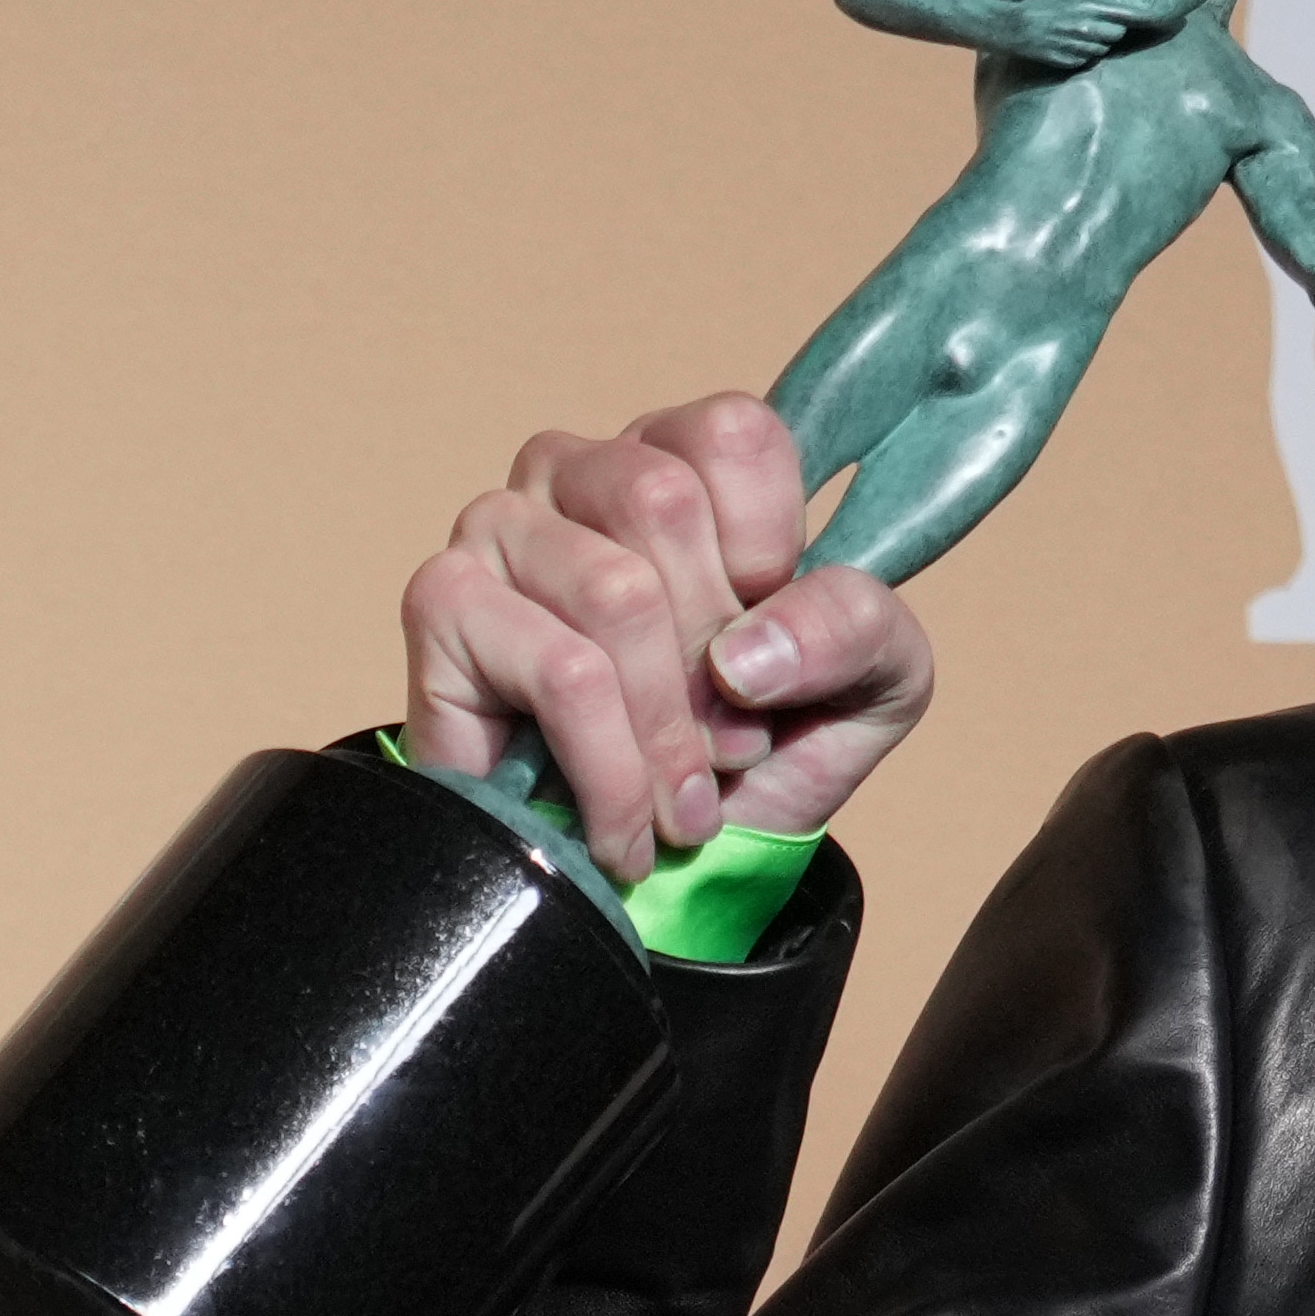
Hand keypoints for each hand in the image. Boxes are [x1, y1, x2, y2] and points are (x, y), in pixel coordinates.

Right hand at [404, 398, 940, 877]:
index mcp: (679, 460)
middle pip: (662, 504)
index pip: (731, 434)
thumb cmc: (757, 756)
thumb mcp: (871, 685)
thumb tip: (748, 651)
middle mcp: (577, 472)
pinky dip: (615, 772)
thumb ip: (858, 629)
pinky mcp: (443, 607)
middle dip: (716, 656)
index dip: (769, 549)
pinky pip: (560, 673)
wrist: (669, 881)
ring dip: (670, 731)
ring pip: (613, 594)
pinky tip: (623, 829)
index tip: (769, 644)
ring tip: (684, 805)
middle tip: (731, 746)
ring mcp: (499, 529)